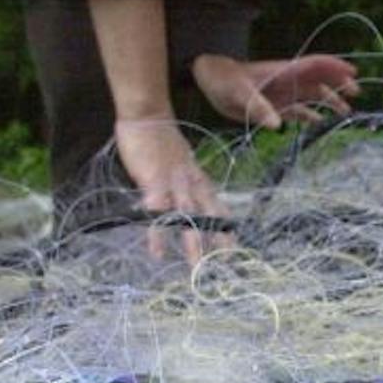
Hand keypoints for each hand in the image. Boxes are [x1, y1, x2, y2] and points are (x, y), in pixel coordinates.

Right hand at [111, 118, 230, 263]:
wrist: (148, 115)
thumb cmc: (161, 138)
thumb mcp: (181, 159)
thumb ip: (186, 177)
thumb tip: (187, 193)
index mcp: (198, 179)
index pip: (217, 207)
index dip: (226, 228)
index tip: (234, 249)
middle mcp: (191, 184)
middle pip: (208, 216)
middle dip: (216, 242)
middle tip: (223, 265)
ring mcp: (174, 184)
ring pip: (187, 217)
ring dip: (192, 243)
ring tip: (196, 266)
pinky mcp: (154, 182)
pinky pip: (157, 212)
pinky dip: (158, 233)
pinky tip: (157, 253)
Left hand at [191, 53, 360, 128]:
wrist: (210, 82)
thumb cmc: (224, 80)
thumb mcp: (240, 93)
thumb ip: (259, 108)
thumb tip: (277, 126)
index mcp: (284, 71)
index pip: (315, 65)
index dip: (334, 67)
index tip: (352, 72)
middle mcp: (288, 81)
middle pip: (319, 80)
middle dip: (338, 84)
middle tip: (356, 94)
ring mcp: (283, 93)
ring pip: (311, 96)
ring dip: (328, 101)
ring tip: (345, 113)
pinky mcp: (275, 106)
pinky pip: (298, 110)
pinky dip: (310, 116)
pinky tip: (320, 125)